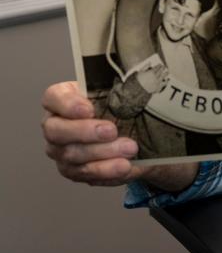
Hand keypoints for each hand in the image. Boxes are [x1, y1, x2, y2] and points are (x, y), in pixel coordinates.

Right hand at [42, 81, 198, 189]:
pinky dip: (106, 170)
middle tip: (112, 130)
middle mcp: (55, 126)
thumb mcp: (119, 91)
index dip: (67, 104)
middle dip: (85, 132)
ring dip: (103, 152)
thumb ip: (118, 86)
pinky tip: (123, 166)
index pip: (52, 98)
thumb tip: (138, 79)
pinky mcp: (74, 170)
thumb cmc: (120, 106)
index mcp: (62, 100)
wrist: (134, 132)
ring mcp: (61, 151)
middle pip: (56, 131)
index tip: (89, 108)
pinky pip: (86, 173)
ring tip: (130, 148)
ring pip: (72, 155)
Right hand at [134, 63, 168, 93]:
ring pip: (163, 76)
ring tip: (167, 72)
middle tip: (164, 67)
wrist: (138, 91)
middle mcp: (156, 76)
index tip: (160, 64)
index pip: (157, 67)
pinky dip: (166, 81)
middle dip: (163, 68)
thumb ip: (145, 66)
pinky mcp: (158, 87)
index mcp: (151, 72)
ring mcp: (158, 82)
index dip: (159, 65)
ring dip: (166, 73)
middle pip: (161, 71)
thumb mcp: (140, 72)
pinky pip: (164, 84)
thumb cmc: (137, 81)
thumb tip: (149, 62)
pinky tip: (167, 80)